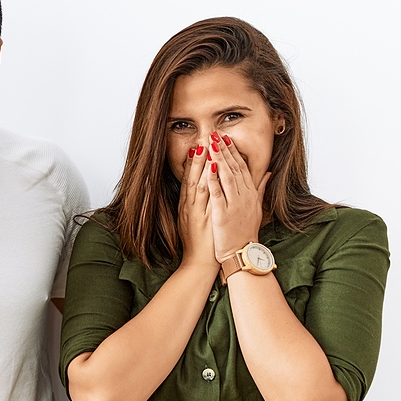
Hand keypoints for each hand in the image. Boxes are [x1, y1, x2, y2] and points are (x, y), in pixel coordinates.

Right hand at [176, 142, 214, 268]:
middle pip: (192, 177)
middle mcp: (190, 206)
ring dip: (200, 163)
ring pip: (197, 182)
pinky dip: (207, 181)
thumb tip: (207, 193)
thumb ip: (203, 206)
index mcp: (189, 206)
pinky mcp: (202, 216)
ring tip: (204, 145)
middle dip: (197, 156)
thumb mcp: (199, 221)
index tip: (199, 144)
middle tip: (202, 137)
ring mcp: (195, 210)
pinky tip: (211, 168)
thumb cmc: (201, 244)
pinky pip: (205, 196)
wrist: (199, 263)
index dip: (194, 161)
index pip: (191, 179)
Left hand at [205, 133, 270, 259]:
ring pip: (226, 176)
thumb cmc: (246, 232)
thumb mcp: (257, 208)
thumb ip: (261, 189)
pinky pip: (218, 194)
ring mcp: (234, 204)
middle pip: (234, 168)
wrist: (242, 253)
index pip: (242, 167)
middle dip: (225, 150)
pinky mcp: (223, 214)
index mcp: (250, 194)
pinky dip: (213, 180)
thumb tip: (268, 173)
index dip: (234, 152)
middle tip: (216, 133)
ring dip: (219, 158)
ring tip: (211, 143)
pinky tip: (208, 167)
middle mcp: (244, 196)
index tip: (226, 138)